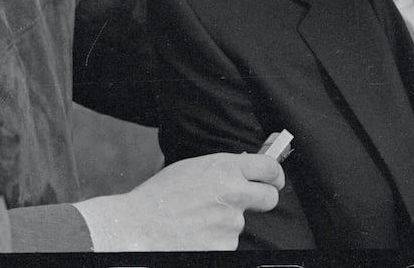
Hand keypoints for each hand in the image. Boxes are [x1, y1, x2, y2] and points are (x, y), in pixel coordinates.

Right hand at [73, 152, 283, 250]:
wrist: (139, 227)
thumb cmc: (159, 196)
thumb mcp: (190, 169)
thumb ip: (220, 170)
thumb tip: (240, 173)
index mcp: (224, 168)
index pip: (268, 167)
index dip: (274, 174)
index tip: (273, 179)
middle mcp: (234, 193)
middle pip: (269, 197)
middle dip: (264, 198)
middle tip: (250, 201)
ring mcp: (232, 223)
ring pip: (239, 222)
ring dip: (224, 222)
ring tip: (195, 220)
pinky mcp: (227, 246)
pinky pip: (227, 241)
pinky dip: (215, 239)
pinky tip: (194, 234)